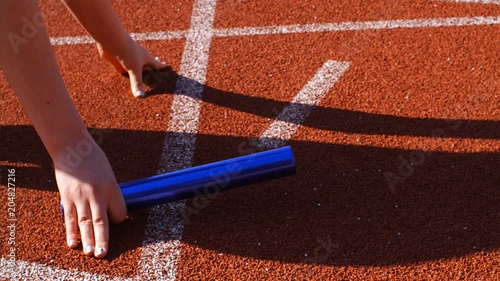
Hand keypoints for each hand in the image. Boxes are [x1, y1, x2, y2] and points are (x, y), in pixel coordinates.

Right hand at [52, 137, 125, 257]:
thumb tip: (107, 207)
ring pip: (85, 223)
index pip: (120, 211)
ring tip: (90, 253)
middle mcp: (98, 193)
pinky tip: (73, 243)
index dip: (119, 218)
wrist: (72, 146)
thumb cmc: (93, 159)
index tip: (116, 219)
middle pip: (103, 221)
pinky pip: (70, 218)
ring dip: (88, 239)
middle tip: (103, 253)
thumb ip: (108, 191)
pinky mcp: (67, 197)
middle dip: (103, 239)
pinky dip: (71, 232)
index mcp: (112, 186)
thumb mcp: (107, 174)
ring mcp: (81, 197)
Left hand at [97, 38, 166, 97]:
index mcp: (145, 58)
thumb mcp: (134, 69)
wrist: (111, 40)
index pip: (156, 64)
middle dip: (150, 68)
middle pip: (146, 66)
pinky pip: (122, 70)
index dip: (161, 66)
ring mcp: (128, 59)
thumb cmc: (127, 51)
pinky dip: (124, 73)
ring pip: (134, 68)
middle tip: (155, 71)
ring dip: (136, 71)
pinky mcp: (118, 61)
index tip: (166, 66)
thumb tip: (140, 96)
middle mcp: (137, 58)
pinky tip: (123, 76)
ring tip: (140, 75)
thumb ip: (137, 83)